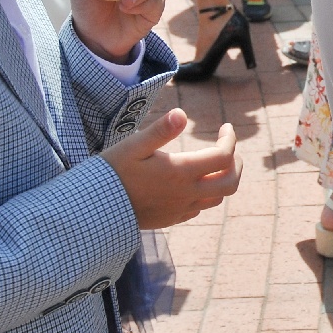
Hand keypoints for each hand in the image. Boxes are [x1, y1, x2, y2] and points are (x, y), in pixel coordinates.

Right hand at [102, 112, 241, 228]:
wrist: (95, 209)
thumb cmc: (111, 172)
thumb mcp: (132, 146)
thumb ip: (159, 131)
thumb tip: (182, 113)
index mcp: (180, 172)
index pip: (223, 156)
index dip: (230, 139)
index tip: (225, 127)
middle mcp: (186, 193)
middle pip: (230, 183)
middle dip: (236, 163)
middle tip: (228, 147)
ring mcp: (180, 209)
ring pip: (218, 198)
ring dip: (224, 179)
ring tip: (216, 162)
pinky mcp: (171, 219)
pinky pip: (200, 207)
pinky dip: (207, 193)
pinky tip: (194, 182)